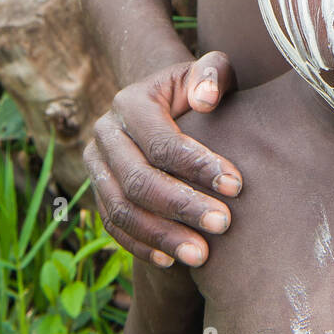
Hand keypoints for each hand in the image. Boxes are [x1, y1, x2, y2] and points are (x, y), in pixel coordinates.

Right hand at [84, 52, 241, 268]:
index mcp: (130, 102)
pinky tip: (172, 261)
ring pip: (121, 210)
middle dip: (182, 206)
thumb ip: (213, 74)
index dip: (197, 165)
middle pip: (138, 180)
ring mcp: (97, 166)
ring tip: (202, 254)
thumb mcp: (210, 72)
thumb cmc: (199, 90)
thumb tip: (206, 99)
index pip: (161, 141)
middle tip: (223, 224)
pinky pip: (113, 227)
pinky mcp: (98, 192)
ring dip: (162, 236)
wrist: (169, 104)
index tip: (236, 185)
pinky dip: (141, 246)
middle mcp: (105, 133)